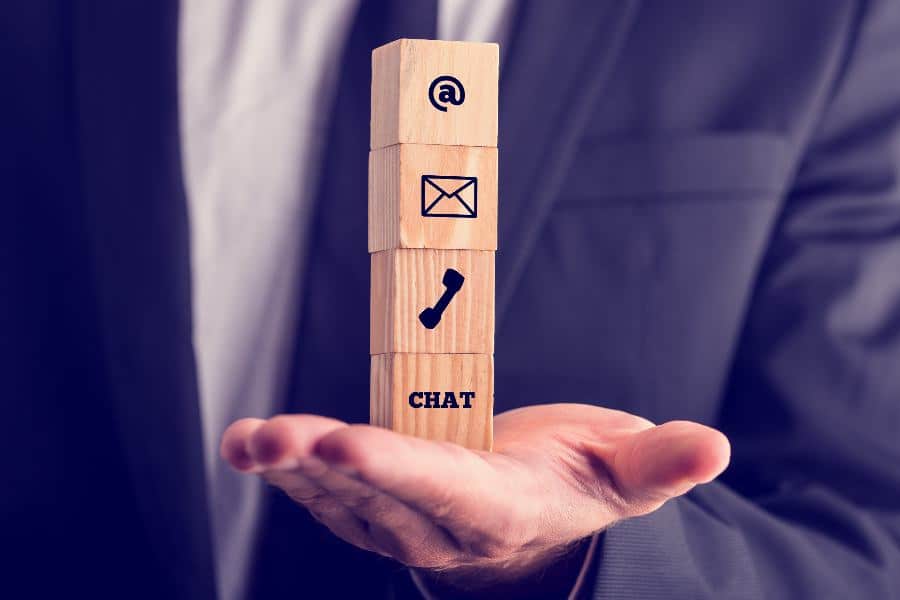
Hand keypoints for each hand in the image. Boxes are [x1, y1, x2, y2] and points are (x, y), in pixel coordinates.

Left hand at [222, 404, 728, 595]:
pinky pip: (325, 489)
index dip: (396, 469)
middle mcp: (441, 524)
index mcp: (500, 510)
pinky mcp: (375, 504)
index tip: (347, 442)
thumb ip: (657, 465)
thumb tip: (713, 447)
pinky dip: (286, 467)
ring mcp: (401, 520)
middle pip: (378, 497)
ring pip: (338, 498)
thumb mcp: (623, 477)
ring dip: (288, 468)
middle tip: (276, 436)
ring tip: (248, 438)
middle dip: (323, 467)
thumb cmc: (578, 491)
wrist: (532, 532)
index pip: (444, 491)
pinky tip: (249, 444)